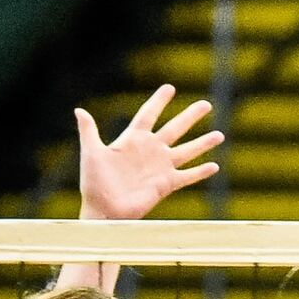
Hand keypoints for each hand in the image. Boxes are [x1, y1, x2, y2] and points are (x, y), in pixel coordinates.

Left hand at [77, 84, 223, 219]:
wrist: (103, 210)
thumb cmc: (94, 183)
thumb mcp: (91, 153)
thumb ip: (89, 131)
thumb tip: (79, 110)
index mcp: (133, 140)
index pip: (149, 114)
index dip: (159, 101)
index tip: (170, 88)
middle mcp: (150, 151)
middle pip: (175, 128)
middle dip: (190, 116)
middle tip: (206, 104)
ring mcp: (160, 167)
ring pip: (187, 151)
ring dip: (203, 143)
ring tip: (219, 135)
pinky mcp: (166, 185)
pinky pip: (187, 176)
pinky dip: (200, 172)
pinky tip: (214, 166)